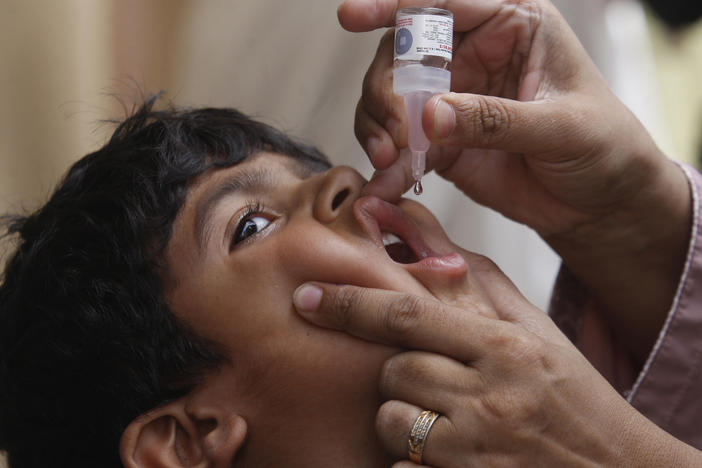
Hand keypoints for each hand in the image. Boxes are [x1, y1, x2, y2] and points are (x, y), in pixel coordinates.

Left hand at [292, 254, 700, 466]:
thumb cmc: (571, 392)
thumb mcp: (531, 327)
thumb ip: (472, 278)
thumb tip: (412, 225)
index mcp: (504, 344)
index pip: (409, 315)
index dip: (350, 303)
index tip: (308, 296)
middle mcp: (490, 394)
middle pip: (393, 370)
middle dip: (394, 372)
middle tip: (428, 378)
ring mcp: (477, 448)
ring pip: (392, 420)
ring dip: (401, 417)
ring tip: (443, 418)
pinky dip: (410, 462)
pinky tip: (446, 454)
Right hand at [340, 0, 690, 362]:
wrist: (598, 204)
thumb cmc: (602, 146)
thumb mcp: (561, 126)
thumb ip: (496, 119)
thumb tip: (431, 116)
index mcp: (510, 24)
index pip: (446, 1)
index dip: (395, 5)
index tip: (353, 17)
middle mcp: (473, 54)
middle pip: (402, 52)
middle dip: (386, 89)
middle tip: (397, 131)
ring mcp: (451, 98)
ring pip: (389, 96)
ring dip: (377, 125)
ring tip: (389, 158)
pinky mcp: (439, 141)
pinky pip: (398, 144)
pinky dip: (386, 163)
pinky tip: (384, 181)